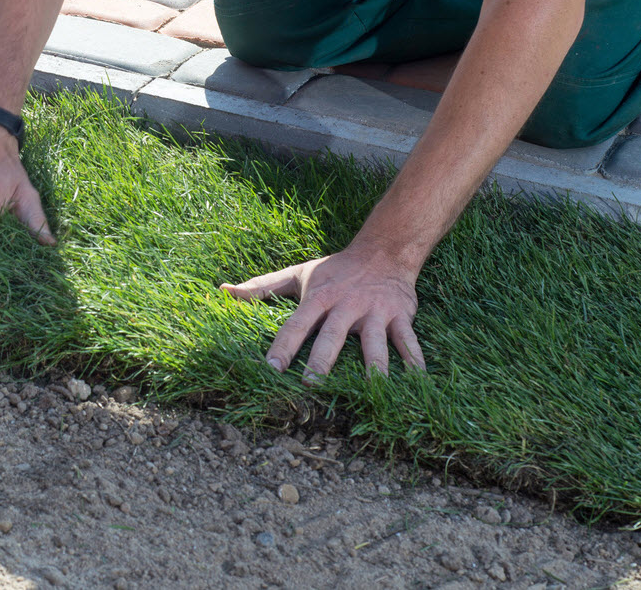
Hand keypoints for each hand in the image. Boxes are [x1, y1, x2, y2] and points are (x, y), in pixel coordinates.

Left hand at [220, 247, 426, 379]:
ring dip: (374, 368)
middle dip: (323, 359)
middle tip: (311, 384)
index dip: (283, 346)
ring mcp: (375, 312)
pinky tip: (417, 383)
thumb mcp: (297, 274)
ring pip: (375, 343)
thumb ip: (261, 287)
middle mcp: (346, 306)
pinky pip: (409, 342)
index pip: (296, 324)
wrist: (384, 250)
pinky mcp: (401, 316)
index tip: (270, 369)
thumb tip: (223, 290)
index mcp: (319, 299)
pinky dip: (415, 361)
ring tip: (372, 391)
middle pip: (333, 336)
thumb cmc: (334, 270)